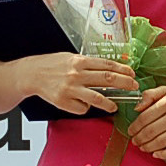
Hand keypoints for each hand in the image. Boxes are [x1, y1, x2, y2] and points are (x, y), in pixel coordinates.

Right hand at [23, 52, 137, 114]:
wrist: (31, 74)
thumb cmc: (52, 65)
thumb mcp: (71, 58)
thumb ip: (88, 64)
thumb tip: (110, 70)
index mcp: (80, 61)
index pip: (107, 65)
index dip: (122, 70)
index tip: (132, 74)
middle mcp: (76, 74)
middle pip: (107, 79)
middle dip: (124, 83)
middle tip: (134, 87)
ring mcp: (70, 89)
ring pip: (97, 98)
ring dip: (109, 103)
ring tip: (115, 106)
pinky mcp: (63, 101)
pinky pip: (82, 108)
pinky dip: (86, 108)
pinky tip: (84, 105)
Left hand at [127, 87, 165, 159]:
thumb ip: (150, 95)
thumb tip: (136, 107)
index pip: (145, 118)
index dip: (135, 127)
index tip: (131, 131)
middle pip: (151, 132)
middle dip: (139, 139)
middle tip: (135, 141)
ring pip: (161, 142)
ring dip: (148, 147)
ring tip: (143, 147)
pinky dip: (163, 155)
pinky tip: (156, 154)